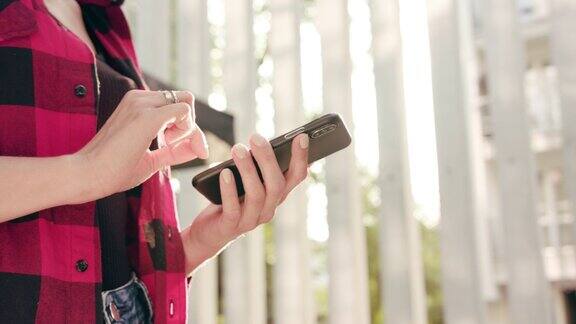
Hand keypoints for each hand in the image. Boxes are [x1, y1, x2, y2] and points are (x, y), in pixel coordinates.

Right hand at [75, 90, 208, 199]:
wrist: (87, 175)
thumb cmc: (112, 170)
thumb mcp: (152, 159)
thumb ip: (175, 152)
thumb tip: (198, 148)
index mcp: (137, 105)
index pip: (177, 104)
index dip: (190, 129)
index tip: (194, 150)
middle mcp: (139, 98)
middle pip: (185, 100)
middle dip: (191, 126)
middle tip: (177, 147)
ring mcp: (141, 104)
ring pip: (186, 102)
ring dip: (186, 127)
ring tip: (166, 145)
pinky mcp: (146, 116)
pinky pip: (184, 111)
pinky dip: (186, 130)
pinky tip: (169, 143)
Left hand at [181, 133, 309, 273]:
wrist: (210, 231)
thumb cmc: (231, 198)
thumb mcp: (247, 180)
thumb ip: (257, 166)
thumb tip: (260, 142)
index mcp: (277, 195)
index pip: (296, 177)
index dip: (301, 158)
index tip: (301, 136)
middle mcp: (269, 209)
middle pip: (277, 185)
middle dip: (268, 159)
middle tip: (256, 137)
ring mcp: (252, 220)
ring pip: (257, 195)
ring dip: (248, 170)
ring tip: (237, 149)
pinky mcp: (231, 226)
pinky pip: (233, 209)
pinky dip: (229, 190)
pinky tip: (224, 173)